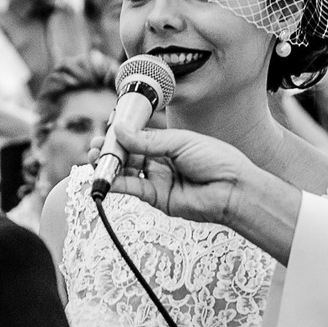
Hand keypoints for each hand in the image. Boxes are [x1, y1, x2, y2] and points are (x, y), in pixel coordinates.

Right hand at [102, 125, 301, 263]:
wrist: (233, 189)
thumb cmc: (216, 160)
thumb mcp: (180, 142)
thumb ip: (148, 141)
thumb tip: (119, 130)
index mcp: (167, 143)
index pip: (137, 137)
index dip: (120, 134)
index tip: (106, 128)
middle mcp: (160, 161)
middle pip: (128, 155)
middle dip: (110, 151)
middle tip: (95, 147)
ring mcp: (157, 179)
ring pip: (127, 172)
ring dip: (109, 166)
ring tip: (94, 160)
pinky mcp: (157, 198)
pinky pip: (133, 189)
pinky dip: (117, 184)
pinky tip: (105, 178)